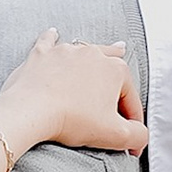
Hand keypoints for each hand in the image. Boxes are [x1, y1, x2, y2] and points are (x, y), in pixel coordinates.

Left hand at [0, 30, 149, 161]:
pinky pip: (48, 41)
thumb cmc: (73, 120)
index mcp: (116, 70)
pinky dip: (52, 39)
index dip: (132, 121)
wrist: (31, 111)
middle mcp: (93, 54)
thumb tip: (140, 135)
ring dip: (92, 57)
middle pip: (112, 67)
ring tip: (100, 57)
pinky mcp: (42, 54)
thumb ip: (137, 135)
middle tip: (121, 92)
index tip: (127, 138)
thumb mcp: (115, 135)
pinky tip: (54, 33)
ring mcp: (66, 51)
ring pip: (84, 51)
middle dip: (118, 81)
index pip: (131, 98)